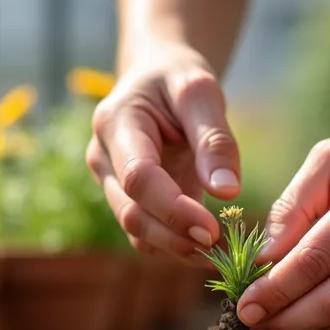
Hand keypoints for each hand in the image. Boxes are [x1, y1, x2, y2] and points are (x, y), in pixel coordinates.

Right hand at [85, 41, 241, 260]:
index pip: (137, 178)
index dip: (173, 209)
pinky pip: (146, 233)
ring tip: (222, 253)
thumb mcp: (202, 91)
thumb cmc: (178, 77)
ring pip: (136, 231)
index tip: (213, 230)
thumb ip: (214, 140)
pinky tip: (210, 246)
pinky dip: (176, 245)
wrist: (156, 76)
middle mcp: (103, 158)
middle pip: (131, 213)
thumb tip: (227, 192)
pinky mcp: (126, 198)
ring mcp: (109, 182)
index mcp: (115, 124)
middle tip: (223, 250)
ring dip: (177, 248)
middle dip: (176, 237)